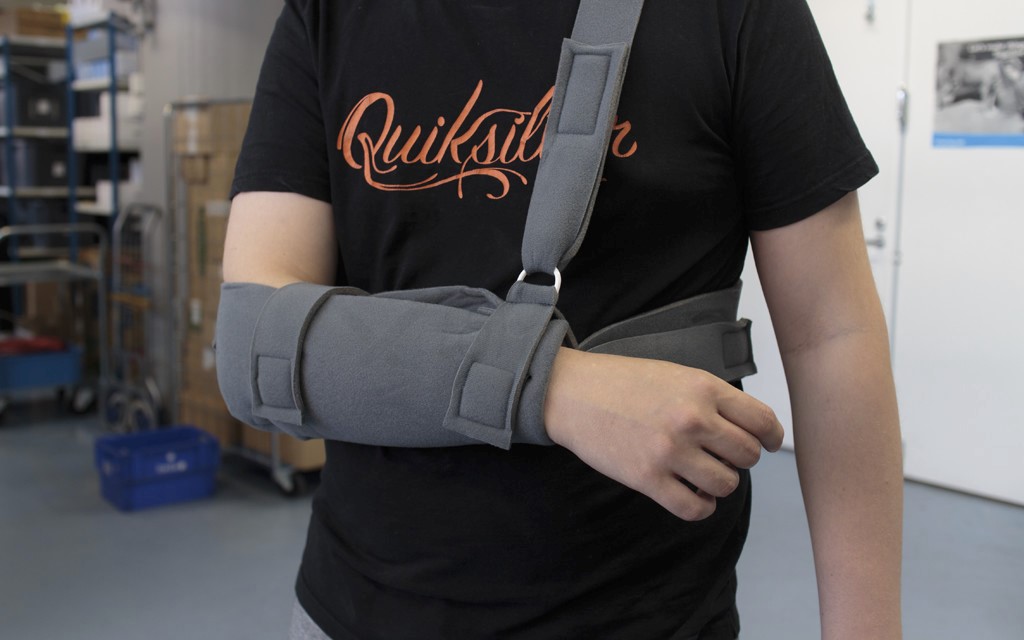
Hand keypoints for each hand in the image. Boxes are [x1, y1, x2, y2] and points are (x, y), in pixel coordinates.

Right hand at [543, 348, 783, 520]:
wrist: (573, 393)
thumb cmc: (623, 382)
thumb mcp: (677, 374)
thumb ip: (714, 399)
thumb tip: (749, 430)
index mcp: (704, 388)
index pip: (762, 421)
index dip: (771, 437)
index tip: (766, 444)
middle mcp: (692, 419)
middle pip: (748, 456)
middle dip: (740, 460)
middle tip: (722, 457)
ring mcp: (670, 451)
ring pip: (726, 484)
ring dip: (719, 484)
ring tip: (703, 475)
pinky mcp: (648, 479)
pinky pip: (694, 509)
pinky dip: (700, 507)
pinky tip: (692, 495)